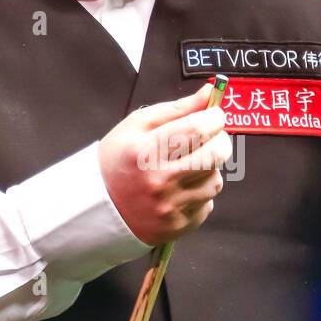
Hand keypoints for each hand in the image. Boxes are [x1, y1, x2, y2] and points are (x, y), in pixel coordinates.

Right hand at [98, 83, 232, 245]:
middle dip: (221, 140)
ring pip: (215, 181)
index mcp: (147, 151)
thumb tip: (208, 94)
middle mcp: (160, 181)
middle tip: (211, 138)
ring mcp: (170, 207)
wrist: (98, 208)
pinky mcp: (178, 226)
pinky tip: (181, 189)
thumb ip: (175, 109)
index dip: (215, 117)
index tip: (214, 115)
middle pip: (216, 155)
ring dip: (210, 169)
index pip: (198, 128)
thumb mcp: (136, 126)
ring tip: (189, 166)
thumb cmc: (117, 161)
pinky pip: (207, 204)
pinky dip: (200, 194)